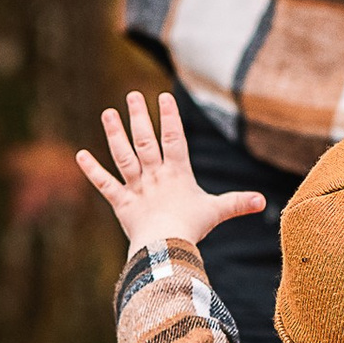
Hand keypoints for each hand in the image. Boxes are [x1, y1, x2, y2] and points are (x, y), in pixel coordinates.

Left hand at [77, 93, 267, 251]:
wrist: (166, 247)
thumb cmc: (192, 229)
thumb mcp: (216, 212)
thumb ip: (237, 203)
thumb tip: (263, 201)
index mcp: (177, 174)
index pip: (174, 140)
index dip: (170, 118)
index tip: (164, 96)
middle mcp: (154, 176)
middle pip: (146, 141)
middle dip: (139, 117)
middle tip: (132, 95)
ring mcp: (136, 188)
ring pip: (124, 156)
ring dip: (115, 134)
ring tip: (108, 113)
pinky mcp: (121, 203)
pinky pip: (104, 185)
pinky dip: (92, 171)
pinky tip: (80, 155)